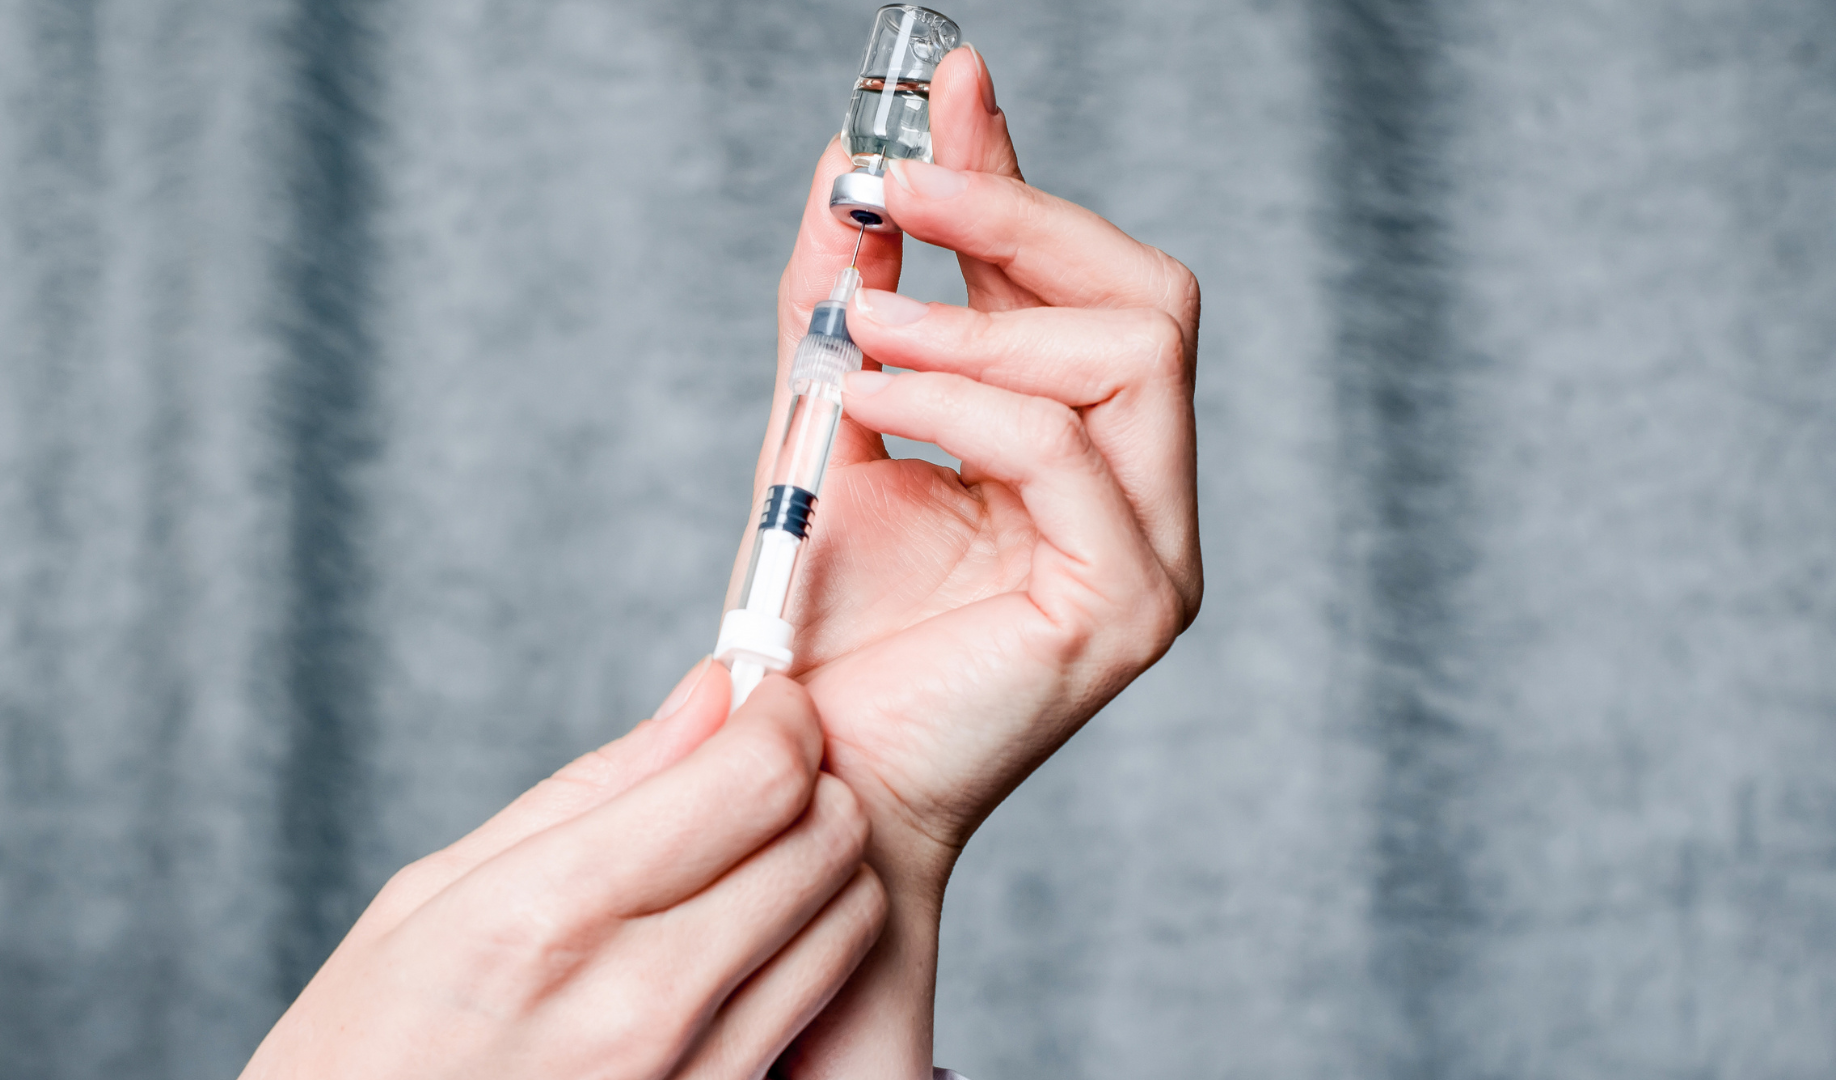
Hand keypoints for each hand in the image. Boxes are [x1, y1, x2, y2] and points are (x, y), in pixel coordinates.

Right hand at [240, 663, 886, 1079]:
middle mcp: (639, 1002)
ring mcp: (693, 1075)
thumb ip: (589, 789)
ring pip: (849, 923)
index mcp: (548, 917)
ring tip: (749, 856)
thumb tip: (708, 695)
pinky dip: (806, 949)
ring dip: (821, 864)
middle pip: (823, 841)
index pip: (753, 781)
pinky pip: (818, 1006)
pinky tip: (739, 939)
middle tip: (757, 772)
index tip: (767, 701)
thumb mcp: (430, 897)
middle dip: (810, 778)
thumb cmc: (364, 1052)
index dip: (782, 718)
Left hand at [735, 45, 1201, 1076]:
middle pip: (1148, 292)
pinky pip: (1068, 448)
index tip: (943, 87)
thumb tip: (864, 165)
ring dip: (973, 320)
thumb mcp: (838, 415)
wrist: (805, 763)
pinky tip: (869, 408)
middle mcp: (1147, 491)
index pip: (1093, 276)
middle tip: (894, 193)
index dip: (1022, 175)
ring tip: (859, 341)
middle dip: (1015, 217)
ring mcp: (1155, 551)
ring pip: (1127, 351)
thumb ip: (860, 297)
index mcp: (1093, 444)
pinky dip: (957, 404)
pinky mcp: (1130, 605)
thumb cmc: (829, 612)